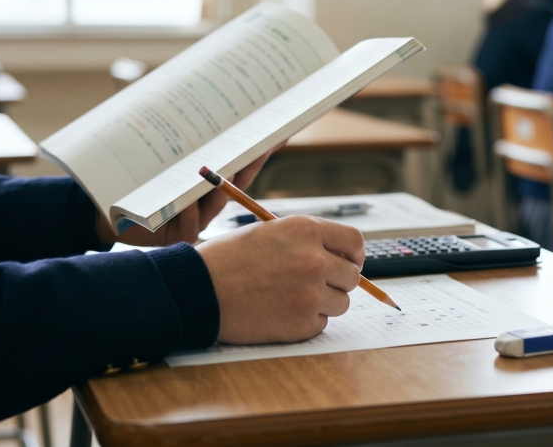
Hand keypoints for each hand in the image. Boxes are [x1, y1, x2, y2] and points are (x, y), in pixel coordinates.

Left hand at [96, 143, 283, 245]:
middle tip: (262, 142)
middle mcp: (209, 201)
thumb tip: (196, 93)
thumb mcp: (161, 153)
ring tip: (224, 166)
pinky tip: (184, 201)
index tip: (280, 130)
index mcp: (211, 183)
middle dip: (251, 161)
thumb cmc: (138, 180)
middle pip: (239, 181)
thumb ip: (182, 135)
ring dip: (219, 184)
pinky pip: (187, 222)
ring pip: (215, 202)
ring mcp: (196, 219)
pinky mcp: (178, 236)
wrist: (107, 213)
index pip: (244, 162)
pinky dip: (186, 210)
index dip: (262, 148)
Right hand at [196, 215, 364, 343]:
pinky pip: (320, 323)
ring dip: (323, 303)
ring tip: (291, 298)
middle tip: (314, 285)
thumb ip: (304, 240)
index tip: (348, 263)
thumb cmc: (226, 259)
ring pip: (340, 302)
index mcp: (305, 229)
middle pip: (351, 276)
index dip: (353, 255)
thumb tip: (337, 257)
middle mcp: (314, 259)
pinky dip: (305, 321)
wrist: (198, 290)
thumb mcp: (268, 232)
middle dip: (337, 281)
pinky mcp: (302, 323)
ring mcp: (310, 293)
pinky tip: (279, 312)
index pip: (354, 242)